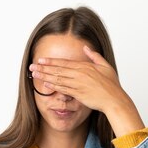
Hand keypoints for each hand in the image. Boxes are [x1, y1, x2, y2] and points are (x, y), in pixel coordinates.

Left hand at [29, 46, 144, 135]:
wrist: (114, 99)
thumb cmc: (111, 85)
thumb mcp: (105, 66)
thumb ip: (94, 56)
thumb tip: (86, 47)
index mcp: (85, 66)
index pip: (64, 62)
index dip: (51, 61)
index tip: (41, 60)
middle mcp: (80, 74)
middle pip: (58, 70)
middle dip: (44, 68)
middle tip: (32, 66)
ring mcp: (78, 84)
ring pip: (58, 79)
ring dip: (45, 76)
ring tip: (35, 74)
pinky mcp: (78, 94)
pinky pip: (63, 89)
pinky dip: (53, 87)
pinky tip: (44, 85)